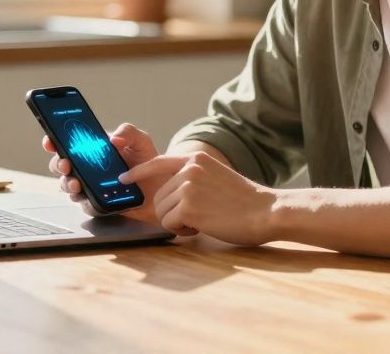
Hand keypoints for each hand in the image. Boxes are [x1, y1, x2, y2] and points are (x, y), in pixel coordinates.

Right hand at [42, 123, 159, 224]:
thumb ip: (128, 132)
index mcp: (92, 149)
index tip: (50, 141)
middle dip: (58, 165)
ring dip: (68, 184)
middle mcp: (87, 168)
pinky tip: (90, 198)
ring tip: (76, 183)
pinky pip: (86, 205)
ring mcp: (90, 186)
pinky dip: (86, 202)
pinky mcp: (98, 203)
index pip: (67, 144)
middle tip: (65, 165)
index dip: (53, 141)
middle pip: (61, 166)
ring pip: (68, 186)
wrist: (161, 187)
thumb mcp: (140, 141)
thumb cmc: (148, 162)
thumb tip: (113, 137)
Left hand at [120, 152, 279, 245]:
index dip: (138, 173)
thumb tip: (170, 193)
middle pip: (159, 196)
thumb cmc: (246, 202)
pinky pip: (169, 224)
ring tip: (204, 220)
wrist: (266, 211)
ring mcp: (188, 186)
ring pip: (161, 212)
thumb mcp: (217, 177)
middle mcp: (189, 169)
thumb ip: (194, 179)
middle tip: (200, 216)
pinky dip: (182, 231)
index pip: (157, 162)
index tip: (123, 179)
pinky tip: (203, 227)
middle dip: (173, 212)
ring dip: (178, 222)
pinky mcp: (188, 207)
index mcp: (197, 159)